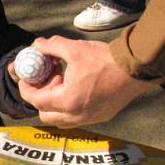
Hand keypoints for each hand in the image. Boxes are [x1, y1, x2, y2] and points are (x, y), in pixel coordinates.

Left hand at [17, 36, 152, 127]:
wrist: (137, 69)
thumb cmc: (106, 60)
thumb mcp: (75, 49)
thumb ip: (51, 47)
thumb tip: (37, 45)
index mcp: (67, 101)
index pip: (35, 100)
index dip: (27, 87)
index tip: (28, 77)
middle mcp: (76, 116)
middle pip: (45, 114)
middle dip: (41, 97)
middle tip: (47, 79)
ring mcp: (89, 119)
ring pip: (60, 120)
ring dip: (54, 104)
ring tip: (63, 82)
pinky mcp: (100, 117)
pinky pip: (76, 118)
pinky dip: (69, 107)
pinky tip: (77, 87)